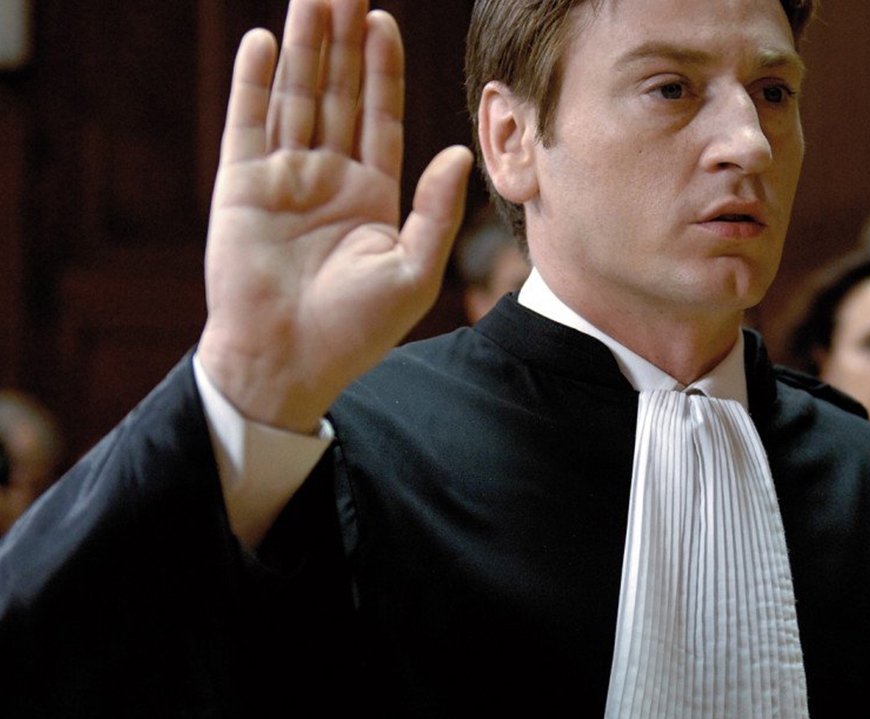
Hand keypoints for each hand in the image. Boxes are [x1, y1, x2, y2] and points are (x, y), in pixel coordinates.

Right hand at [195, 0, 472, 431]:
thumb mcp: (412, 271)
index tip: (383, 21)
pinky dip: (254, 84)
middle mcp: (328, 178)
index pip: (379, 116)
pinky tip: (264, 42)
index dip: (381, 69)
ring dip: (302, 47)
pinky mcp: (241, 187)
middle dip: (341, 41)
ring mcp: (283, 178)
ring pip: (295, 97)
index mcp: (372, 194)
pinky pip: (249, 124)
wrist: (287, 362)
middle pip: (336, 93)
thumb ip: (437, 212)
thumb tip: (458, 153)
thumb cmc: (355, 329)